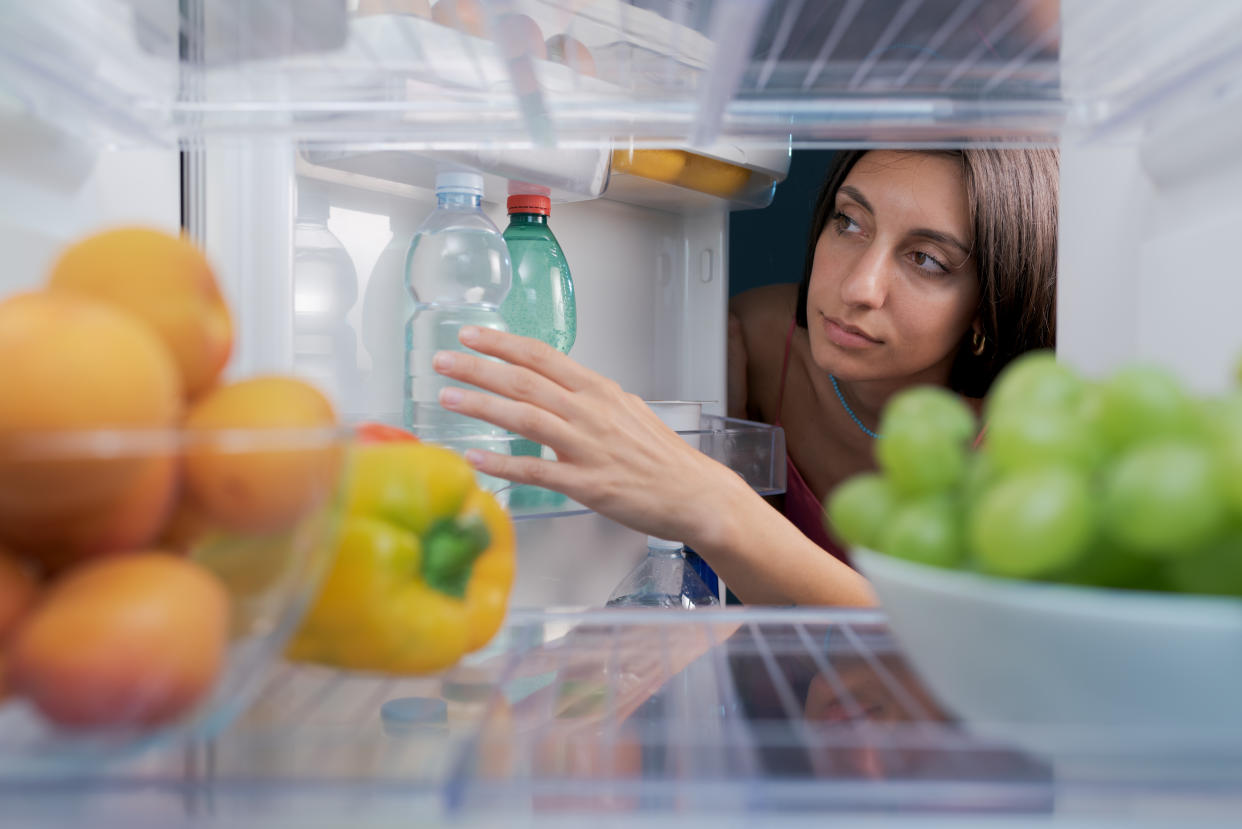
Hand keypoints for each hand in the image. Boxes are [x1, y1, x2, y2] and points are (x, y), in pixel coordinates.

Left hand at [432, 326, 738, 543]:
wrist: (693, 494)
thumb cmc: (660, 456)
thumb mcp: (625, 410)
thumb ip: (588, 398)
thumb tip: (557, 388)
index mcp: (597, 390)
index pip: (541, 355)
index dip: (501, 342)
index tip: (469, 334)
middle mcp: (589, 412)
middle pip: (524, 380)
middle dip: (478, 367)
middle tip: (442, 360)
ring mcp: (587, 447)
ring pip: (525, 417)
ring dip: (482, 405)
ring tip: (447, 398)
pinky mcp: (586, 484)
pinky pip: (536, 470)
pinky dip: (502, 463)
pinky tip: (475, 457)